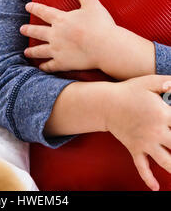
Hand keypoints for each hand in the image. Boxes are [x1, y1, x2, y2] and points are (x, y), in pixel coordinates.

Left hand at [20, 0, 115, 72]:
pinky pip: (49, 66)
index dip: (34, 8)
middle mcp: (55, 34)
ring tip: (26, 52)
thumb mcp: (91, 4)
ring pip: (40, 50)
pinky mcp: (62, 63)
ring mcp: (57, 50)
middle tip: (22, 29)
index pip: (43, 11)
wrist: (105, 47)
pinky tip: (41, 67)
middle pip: (37, 31)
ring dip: (32, 51)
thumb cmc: (100, 25)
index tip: (27, 6)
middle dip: (28, 30)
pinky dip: (44, 67)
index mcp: (61, 19)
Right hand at [105, 75, 170, 190]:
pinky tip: (156, 187)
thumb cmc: (128, 91)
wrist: (105, 103)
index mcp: (162, 114)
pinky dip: (148, 179)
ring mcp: (145, 142)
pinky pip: (142, 167)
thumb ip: (166, 81)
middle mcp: (156, 131)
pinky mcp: (135, 149)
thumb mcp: (148, 81)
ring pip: (166, 161)